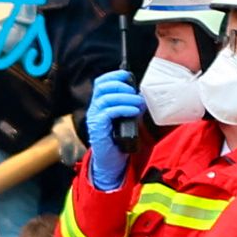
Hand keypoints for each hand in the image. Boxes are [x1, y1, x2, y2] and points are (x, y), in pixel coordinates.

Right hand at [82, 71, 142, 191]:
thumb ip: (129, 106)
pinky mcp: (97, 128)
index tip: (127, 76)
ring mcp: (94, 118)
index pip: (101, 83)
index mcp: (99, 104)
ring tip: (138, 103)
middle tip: (135, 93)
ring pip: (106, 98)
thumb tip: (142, 96)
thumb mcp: (126, 118)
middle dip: (120, 86)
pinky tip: (133, 111)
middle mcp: (94, 109)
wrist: (111, 161)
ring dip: (125, 98)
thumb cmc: (118, 139)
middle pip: (102, 87)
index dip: (113, 76)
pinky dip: (123, 109)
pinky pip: (108, 112)